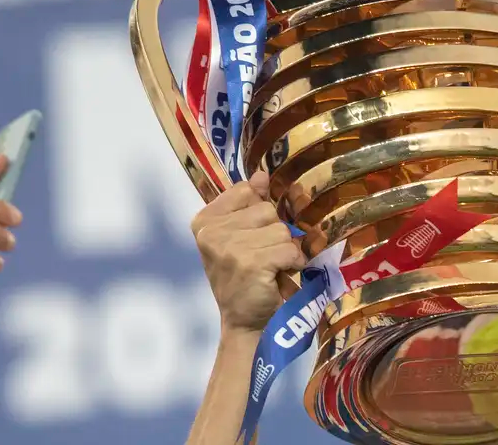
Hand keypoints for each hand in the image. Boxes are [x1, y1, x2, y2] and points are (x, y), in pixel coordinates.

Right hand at [191, 172, 306, 334]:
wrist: (246, 324)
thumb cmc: (245, 279)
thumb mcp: (241, 237)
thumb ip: (249, 204)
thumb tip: (262, 174)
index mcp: (205, 221)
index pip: (246, 191)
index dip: (259, 213)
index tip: (253, 236)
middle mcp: (211, 232)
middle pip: (267, 210)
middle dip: (274, 234)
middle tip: (263, 257)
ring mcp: (229, 247)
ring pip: (281, 230)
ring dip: (285, 250)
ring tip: (271, 268)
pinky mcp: (250, 263)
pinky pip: (289, 249)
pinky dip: (293, 263)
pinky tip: (280, 275)